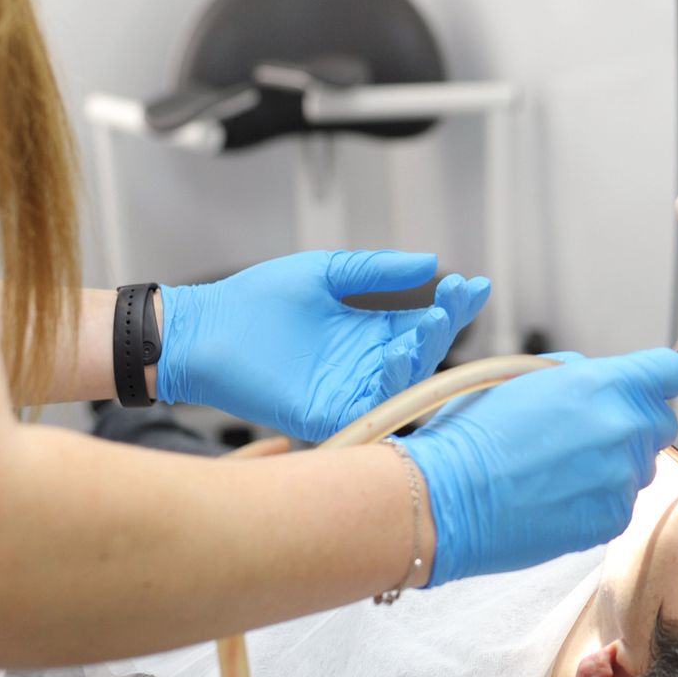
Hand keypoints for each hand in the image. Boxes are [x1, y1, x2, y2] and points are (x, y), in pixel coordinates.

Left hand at [157, 250, 490, 441]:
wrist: (203, 328)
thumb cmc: (255, 300)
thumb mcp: (326, 273)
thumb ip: (376, 271)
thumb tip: (430, 262)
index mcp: (370, 332)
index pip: (425, 323)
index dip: (453, 307)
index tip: (475, 286)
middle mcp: (367, 364)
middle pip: (423, 352)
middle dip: (444, 327)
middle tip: (452, 302)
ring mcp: (350, 391)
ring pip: (404, 382)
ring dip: (423, 355)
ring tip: (428, 324)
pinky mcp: (328, 414)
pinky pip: (371, 408)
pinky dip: (389, 386)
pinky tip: (397, 357)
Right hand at [402, 348, 677, 584]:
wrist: (447, 499)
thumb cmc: (474, 434)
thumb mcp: (524, 376)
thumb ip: (581, 374)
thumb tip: (606, 381)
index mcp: (604, 383)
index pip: (671, 372)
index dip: (656, 380)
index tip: (643, 390)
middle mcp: (623, 427)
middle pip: (662, 423)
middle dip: (634, 425)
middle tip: (587, 436)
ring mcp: (621, 477)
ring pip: (642, 467)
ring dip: (614, 466)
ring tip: (560, 471)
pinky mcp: (612, 519)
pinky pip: (622, 504)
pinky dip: (598, 501)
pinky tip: (556, 498)